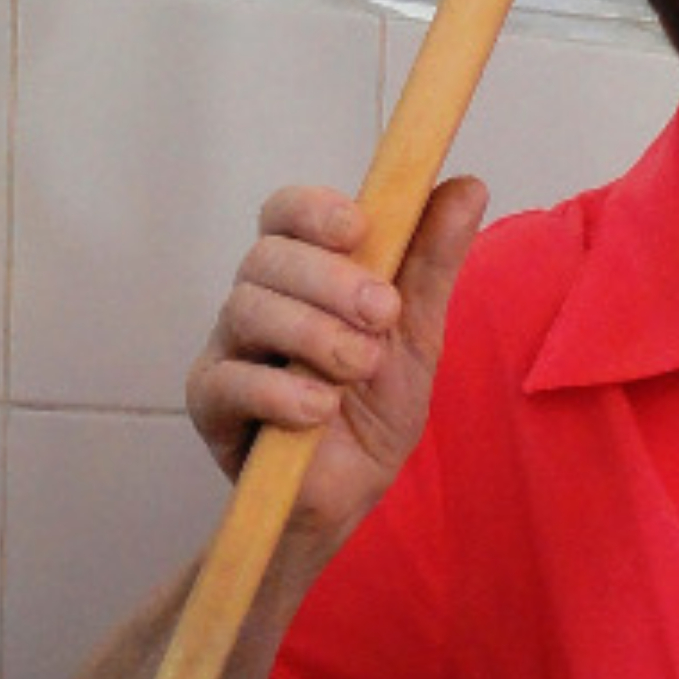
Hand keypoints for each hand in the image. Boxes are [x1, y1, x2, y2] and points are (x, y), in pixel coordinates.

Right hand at [183, 176, 485, 539]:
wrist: (351, 494)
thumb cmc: (373, 407)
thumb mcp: (415, 332)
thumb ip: (431, 261)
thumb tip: (468, 185)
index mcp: (302, 272)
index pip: (286, 212)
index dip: (314, 209)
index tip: (358, 227)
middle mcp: (258, 299)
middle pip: (266, 257)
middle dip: (330, 279)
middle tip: (383, 313)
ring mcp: (228, 348)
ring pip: (247, 309)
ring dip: (313, 334)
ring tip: (359, 368)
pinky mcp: (210, 402)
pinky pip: (229, 379)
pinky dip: (280, 391)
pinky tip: (318, 409)